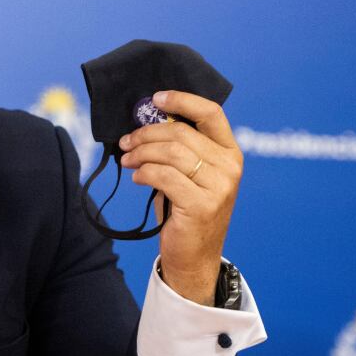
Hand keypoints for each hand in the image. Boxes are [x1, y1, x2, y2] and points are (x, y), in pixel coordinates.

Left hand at [118, 90, 242, 304]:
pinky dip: (144, 173)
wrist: (194, 257)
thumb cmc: (185, 210)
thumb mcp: (188, 174)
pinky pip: (163, 176)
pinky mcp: (202, 205)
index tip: (155, 98)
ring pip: (170, 153)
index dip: (182, 100)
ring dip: (141, 153)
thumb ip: (178, 149)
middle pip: (181, 133)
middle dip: (146, 134)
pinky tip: (136, 177)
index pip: (211, 113)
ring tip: (127, 160)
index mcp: (230, 152)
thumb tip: (145, 122)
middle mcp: (230, 167)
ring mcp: (219, 186)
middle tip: (126, 142)